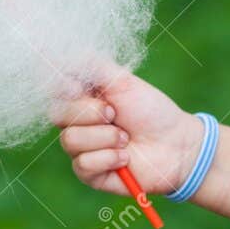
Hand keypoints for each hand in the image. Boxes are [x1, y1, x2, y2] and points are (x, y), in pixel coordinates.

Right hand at [50, 68, 203, 196]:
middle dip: (90, 112)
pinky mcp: (89, 173)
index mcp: (82, 97)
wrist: (175, 144)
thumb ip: (91, 66)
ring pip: (70, 140)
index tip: (79, 87)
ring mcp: (81, 148)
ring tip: (126, 138)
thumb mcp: (122, 81)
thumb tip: (57, 55)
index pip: (54, 89)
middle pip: (57, 114)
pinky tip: (126, 157)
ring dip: (105, 137)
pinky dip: (109, 158)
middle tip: (115, 113)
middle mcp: (77, 122)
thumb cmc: (150, 110)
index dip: (63, 88)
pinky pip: (83, 164)